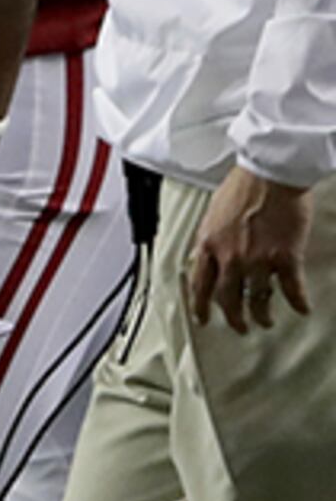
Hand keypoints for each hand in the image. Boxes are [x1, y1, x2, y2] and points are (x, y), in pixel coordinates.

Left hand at [190, 165, 314, 331]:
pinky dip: (297, 301)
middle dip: (233, 317)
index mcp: (209, 244)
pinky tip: (301, 309)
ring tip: (266, 321)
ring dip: (262, 314)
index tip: (203, 318)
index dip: (200, 305)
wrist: (269, 174)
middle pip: (228, 298)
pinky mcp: (286, 257)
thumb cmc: (242, 186)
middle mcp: (230, 257)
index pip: (199, 284)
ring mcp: (258, 259)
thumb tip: (209, 255)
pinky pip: (292, 288)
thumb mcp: (213, 214)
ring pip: (257, 299)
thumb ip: (212, 238)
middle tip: (240, 327)